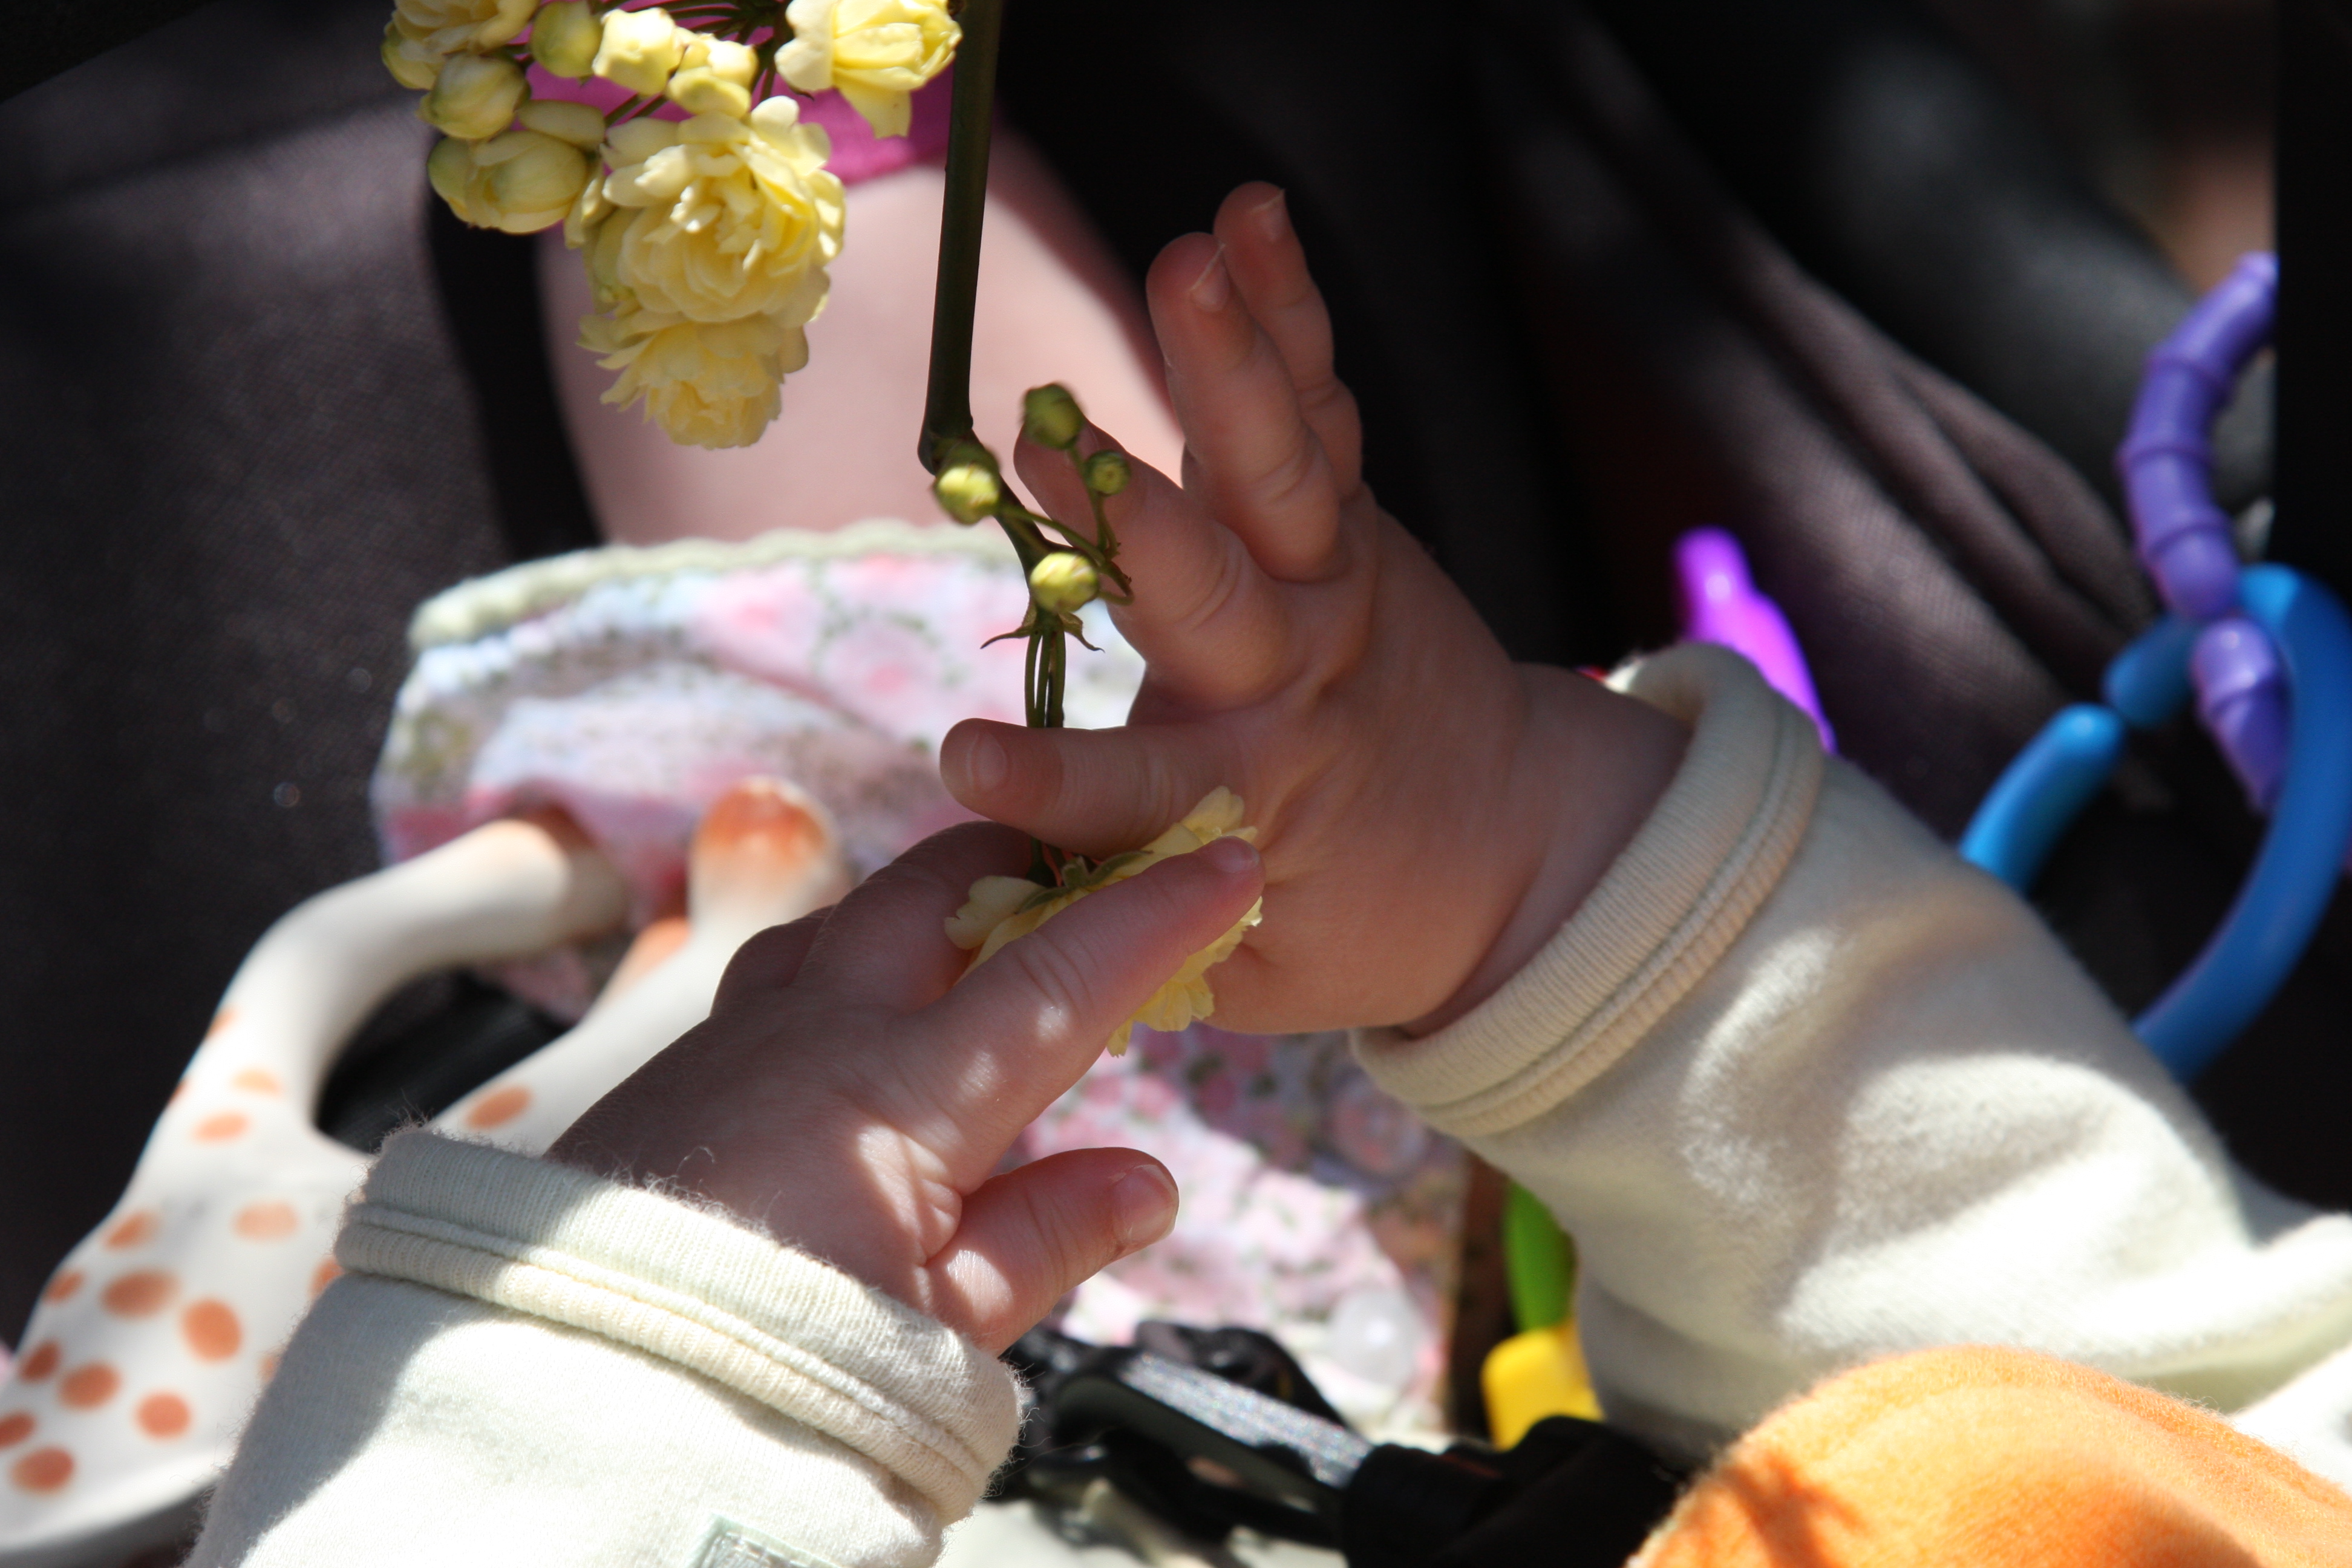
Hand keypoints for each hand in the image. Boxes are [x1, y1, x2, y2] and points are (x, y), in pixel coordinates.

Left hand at [547, 822, 1263, 1351]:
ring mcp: (734, 1035)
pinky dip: (844, 962)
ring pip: (844, 918)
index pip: (1061, 977)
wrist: (566, 1392)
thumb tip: (1148, 1179)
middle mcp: (814, 1033)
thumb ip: (1045, 1240)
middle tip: (1097, 873)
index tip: (1227, 862)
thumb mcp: (934, 1333)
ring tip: (985, 941)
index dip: (1155, 916)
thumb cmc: (765, 1370)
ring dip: (925, 907)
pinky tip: (863, 1016)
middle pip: (937, 891)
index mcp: (899, 1096)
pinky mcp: (678, 1061)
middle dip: (1028, 860)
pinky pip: (777, 970)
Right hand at [939, 185, 1686, 1033]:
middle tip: (1058, 448)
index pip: (1128, 797)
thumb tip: (975, 931)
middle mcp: (1289, 681)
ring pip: (1278, 472)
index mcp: (1246, 805)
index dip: (1049, 787)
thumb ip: (1123, 942)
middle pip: (1210, 598)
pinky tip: (1250, 217)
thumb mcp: (1245, 971)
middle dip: (1134, 526)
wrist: (1517, 851)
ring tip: (1191, 256)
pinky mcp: (1354, 525)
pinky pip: (1321, 412)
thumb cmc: (1348, 917)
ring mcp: (1331, 587)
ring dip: (1230, 362)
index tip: (964, 763)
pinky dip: (1291, 314)